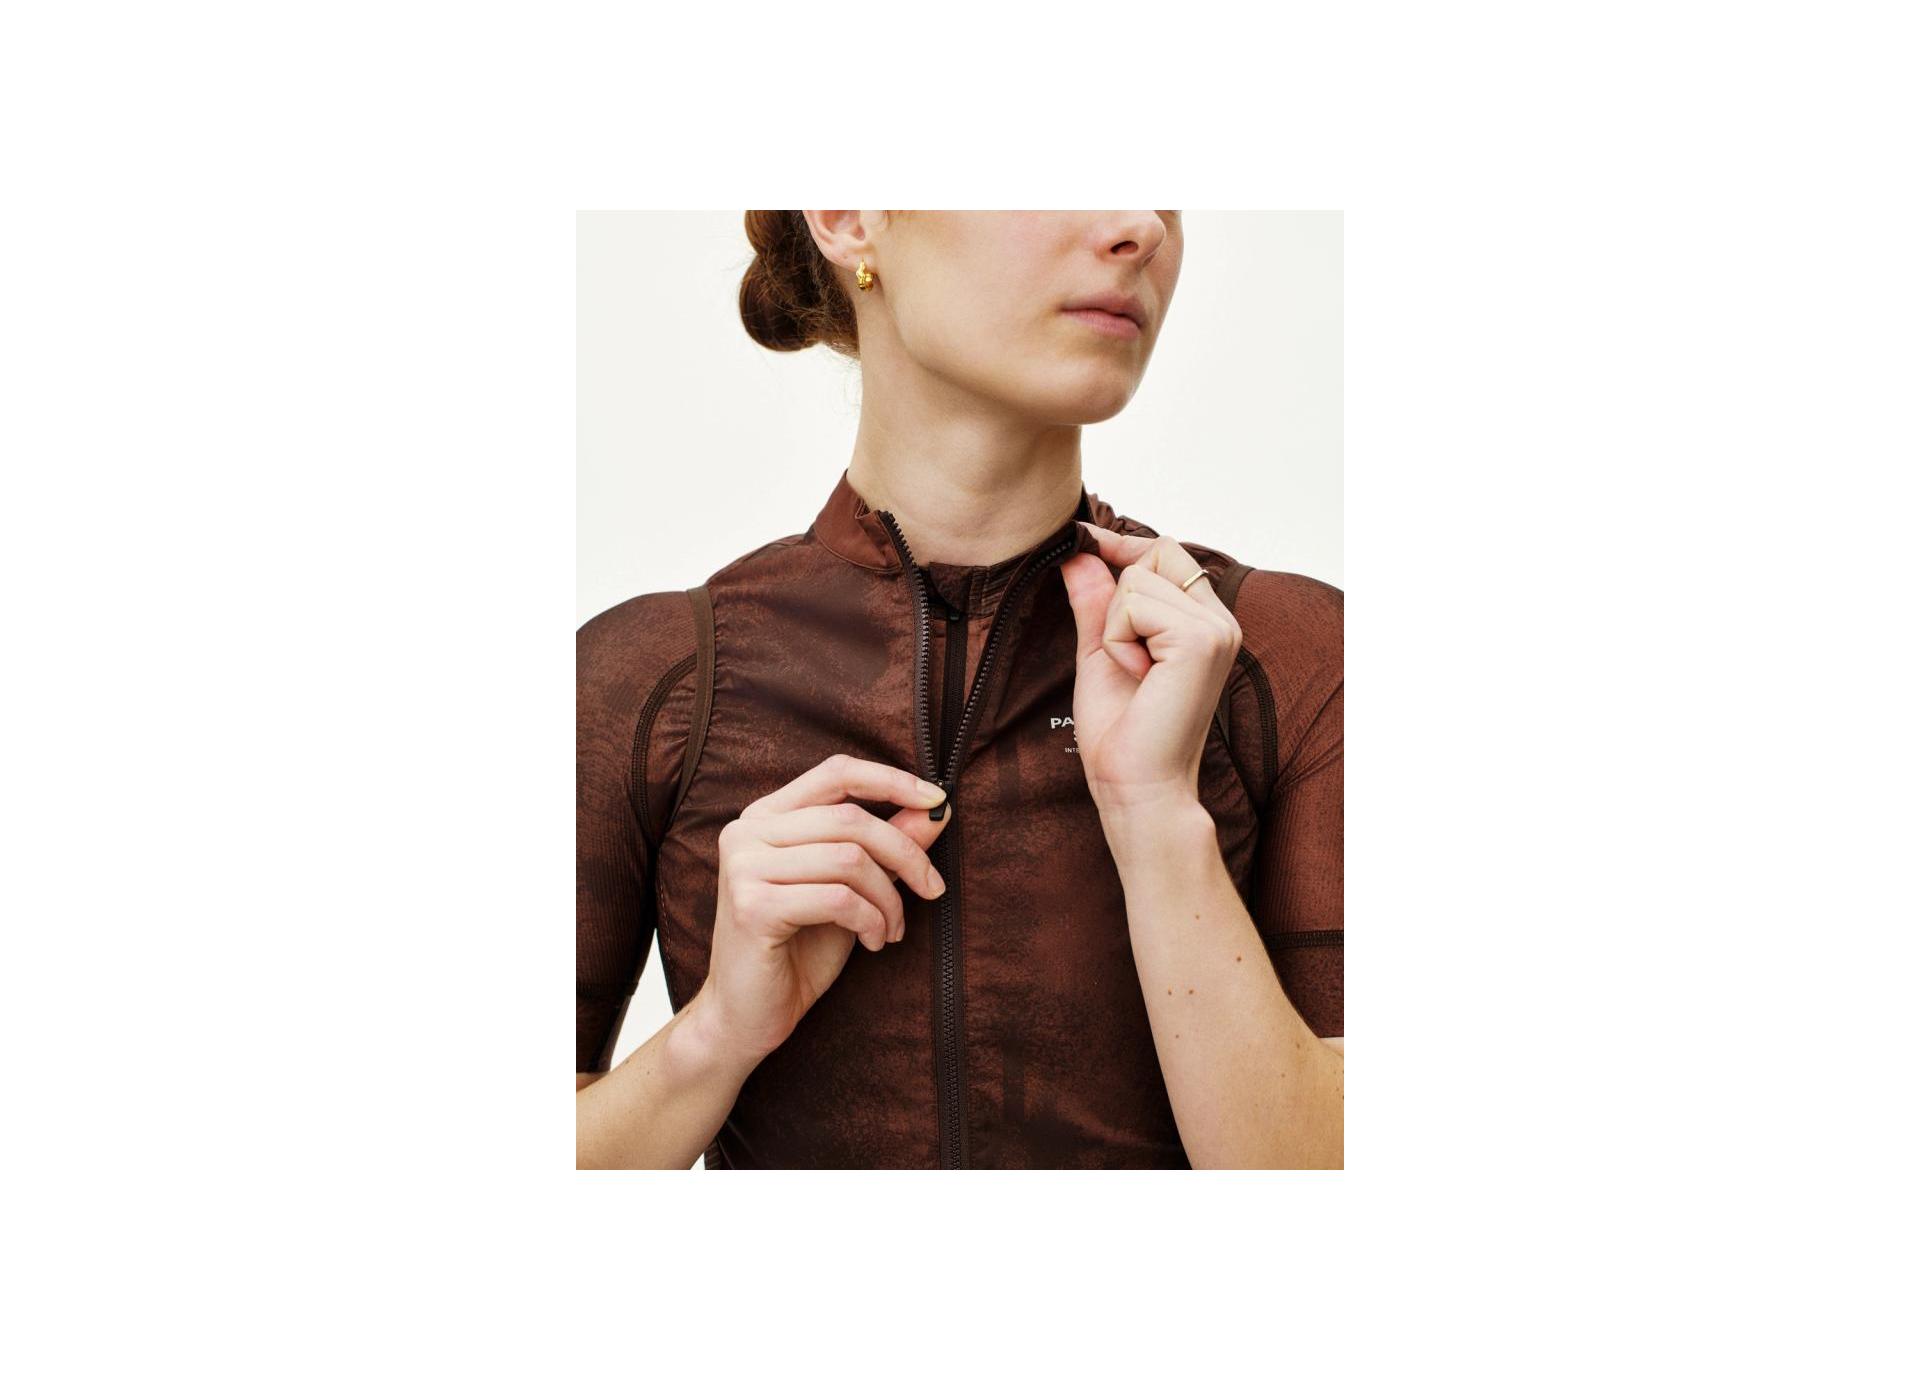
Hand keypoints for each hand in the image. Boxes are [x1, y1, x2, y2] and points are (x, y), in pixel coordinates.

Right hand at [695, 754, 951, 1063]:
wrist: (747, 1017)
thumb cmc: (799, 950)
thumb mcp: (852, 889)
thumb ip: (885, 846)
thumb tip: (936, 809)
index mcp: (766, 816)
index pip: (836, 772)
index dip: (891, 780)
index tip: (937, 799)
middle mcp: (747, 832)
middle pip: (851, 818)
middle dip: (906, 854)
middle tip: (932, 888)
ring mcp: (744, 867)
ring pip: (850, 858)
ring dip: (889, 898)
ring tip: (893, 929)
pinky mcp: (752, 906)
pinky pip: (838, 898)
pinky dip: (872, 920)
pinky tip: (874, 942)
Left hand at [1058, 523, 1243, 816]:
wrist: (1135, 783)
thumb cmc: (1122, 731)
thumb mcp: (1101, 651)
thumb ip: (1095, 601)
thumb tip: (1077, 552)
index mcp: (1205, 622)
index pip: (1167, 552)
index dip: (1124, 546)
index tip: (1084, 540)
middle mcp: (1220, 620)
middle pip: (1156, 554)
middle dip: (1119, 598)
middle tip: (1126, 656)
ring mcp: (1216, 628)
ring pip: (1138, 580)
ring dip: (1114, 627)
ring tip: (1134, 672)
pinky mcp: (1200, 639)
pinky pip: (1134, 603)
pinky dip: (1117, 640)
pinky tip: (1138, 676)